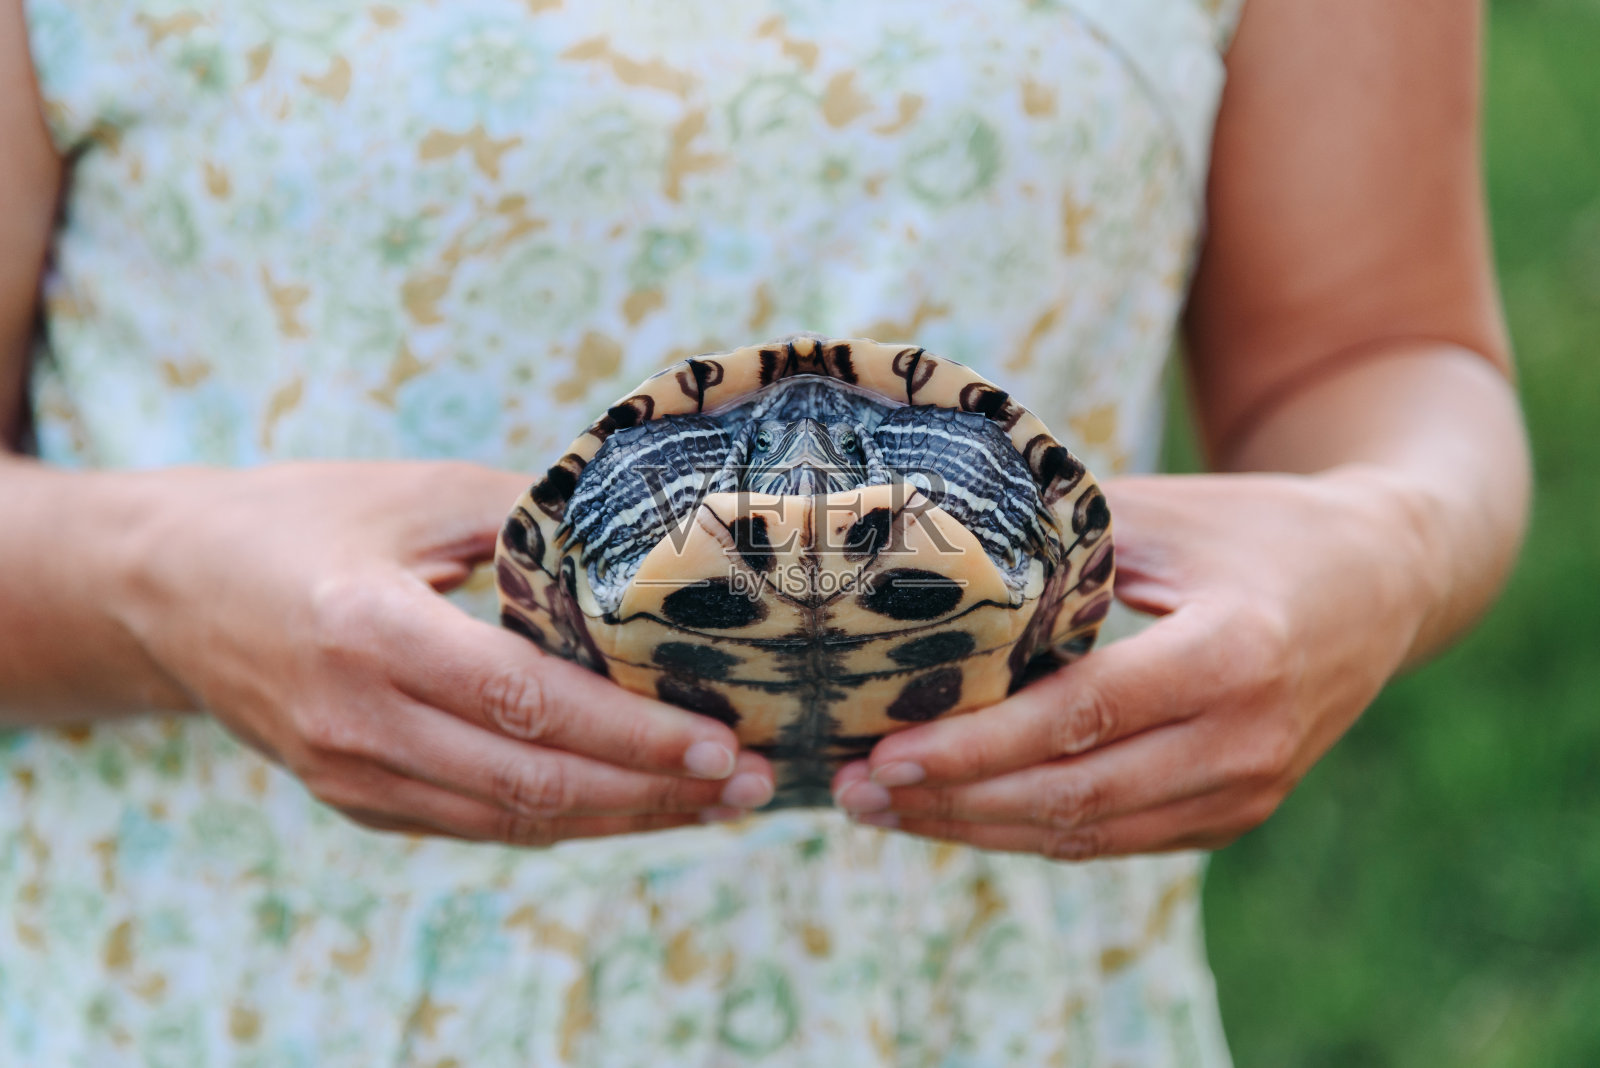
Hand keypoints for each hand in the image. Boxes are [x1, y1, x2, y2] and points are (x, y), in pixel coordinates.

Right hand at [113, 461, 773, 844]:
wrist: (166, 586)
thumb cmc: (299, 517)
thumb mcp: (414, 493)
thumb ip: (530, 521)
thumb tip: (653, 546)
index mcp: (369, 633)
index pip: (528, 706)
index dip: (633, 736)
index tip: (723, 742)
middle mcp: (355, 724)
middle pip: (532, 785)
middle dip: (654, 794)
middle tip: (753, 783)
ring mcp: (349, 776)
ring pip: (511, 822)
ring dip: (622, 820)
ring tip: (717, 804)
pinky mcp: (354, 799)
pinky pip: (477, 822)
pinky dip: (564, 820)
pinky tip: (633, 803)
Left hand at [830, 468, 1431, 858]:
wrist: (1382, 582)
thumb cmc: (1254, 528)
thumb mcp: (1162, 512)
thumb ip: (1056, 538)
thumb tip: (924, 554)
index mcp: (1232, 654)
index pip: (1079, 719)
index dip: (976, 747)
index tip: (883, 752)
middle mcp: (1245, 739)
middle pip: (1073, 794)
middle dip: (952, 800)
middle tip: (855, 788)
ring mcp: (1247, 790)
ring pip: (1088, 832)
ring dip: (977, 827)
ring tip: (884, 807)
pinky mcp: (1235, 815)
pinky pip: (1117, 838)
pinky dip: (1031, 829)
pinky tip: (958, 811)